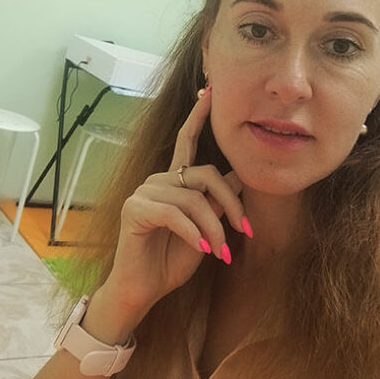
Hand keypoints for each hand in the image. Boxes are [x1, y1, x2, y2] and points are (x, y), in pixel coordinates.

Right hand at [100, 88, 246, 314]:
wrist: (144, 288)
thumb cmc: (173, 259)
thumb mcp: (206, 228)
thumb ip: (218, 202)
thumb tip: (241, 175)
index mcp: (175, 181)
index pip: (187, 141)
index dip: (198, 115)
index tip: (210, 90)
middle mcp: (159, 180)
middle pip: (206, 174)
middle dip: (231, 202)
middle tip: (245, 231)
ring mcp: (144, 192)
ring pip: (193, 198)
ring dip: (213, 228)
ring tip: (220, 252)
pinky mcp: (135, 209)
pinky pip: (174, 214)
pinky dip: (193, 233)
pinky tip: (201, 250)